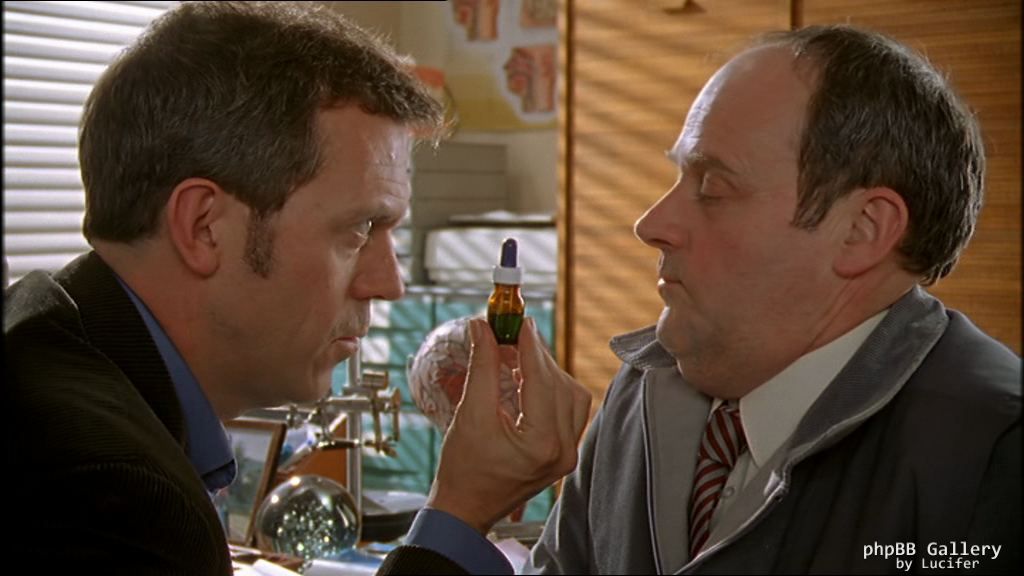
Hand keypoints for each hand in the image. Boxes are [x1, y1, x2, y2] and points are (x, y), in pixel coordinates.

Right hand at [426, 316, 591, 533]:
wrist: (464, 509)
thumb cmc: (462, 470)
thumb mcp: (470, 414)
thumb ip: (482, 367)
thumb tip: (482, 329)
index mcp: (542, 444)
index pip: (542, 381)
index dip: (530, 346)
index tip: (519, 323)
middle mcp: (563, 450)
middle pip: (560, 385)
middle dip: (537, 357)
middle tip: (513, 335)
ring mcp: (566, 455)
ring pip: (571, 396)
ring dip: (548, 372)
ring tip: (519, 356)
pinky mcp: (563, 454)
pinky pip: (568, 411)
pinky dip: (552, 390)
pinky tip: (530, 379)